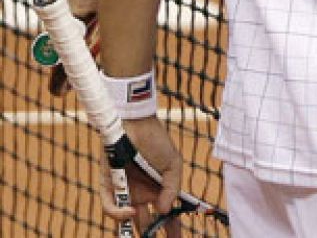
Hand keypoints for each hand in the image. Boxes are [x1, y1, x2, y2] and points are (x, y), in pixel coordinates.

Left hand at [101, 116, 183, 236]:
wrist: (137, 125)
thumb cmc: (157, 142)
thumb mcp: (173, 166)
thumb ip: (172, 189)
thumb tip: (165, 212)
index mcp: (158, 190)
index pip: (165, 215)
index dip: (172, 229)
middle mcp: (140, 194)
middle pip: (144, 223)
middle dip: (150, 235)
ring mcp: (124, 191)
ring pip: (124, 220)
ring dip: (131, 229)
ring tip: (142, 233)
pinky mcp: (108, 186)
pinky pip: (109, 206)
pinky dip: (118, 213)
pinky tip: (130, 212)